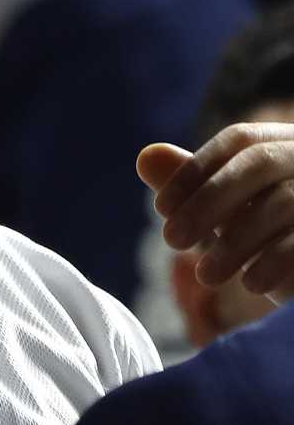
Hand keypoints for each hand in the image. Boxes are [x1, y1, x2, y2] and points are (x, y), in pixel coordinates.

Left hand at [138, 121, 293, 304]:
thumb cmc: (275, 239)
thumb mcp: (234, 214)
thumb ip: (197, 187)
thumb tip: (145, 156)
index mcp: (291, 144)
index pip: (241, 140)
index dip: (195, 170)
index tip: (161, 208)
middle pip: (260, 162)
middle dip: (208, 201)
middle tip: (171, 240)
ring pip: (284, 202)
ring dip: (234, 242)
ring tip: (205, 275)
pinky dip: (275, 262)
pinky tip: (250, 284)